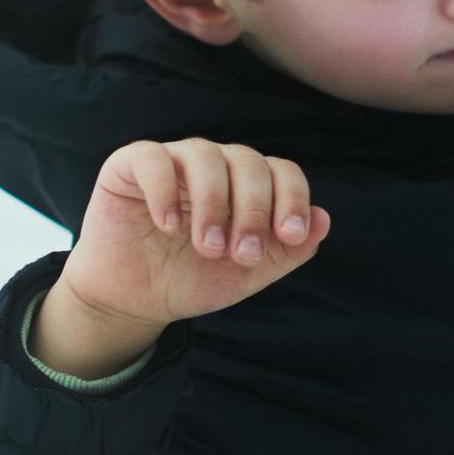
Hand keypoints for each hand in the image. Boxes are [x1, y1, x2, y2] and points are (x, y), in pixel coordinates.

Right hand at [59, 138, 330, 329]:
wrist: (133, 300)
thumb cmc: (192, 278)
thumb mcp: (248, 274)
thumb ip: (288, 251)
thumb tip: (323, 220)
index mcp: (248, 184)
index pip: (282, 171)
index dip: (292, 199)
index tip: (288, 237)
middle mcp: (216, 164)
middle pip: (248, 162)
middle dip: (253, 209)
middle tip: (242, 254)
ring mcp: (174, 160)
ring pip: (205, 154)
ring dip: (213, 203)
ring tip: (208, 246)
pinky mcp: (131, 165)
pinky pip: (153, 158)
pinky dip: (164, 189)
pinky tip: (168, 225)